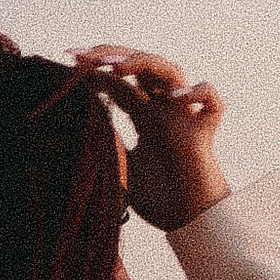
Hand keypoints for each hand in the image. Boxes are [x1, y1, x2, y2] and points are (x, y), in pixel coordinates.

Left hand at [73, 47, 230, 230]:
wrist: (187, 224)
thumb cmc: (157, 199)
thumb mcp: (117, 165)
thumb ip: (103, 141)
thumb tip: (74, 119)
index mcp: (142, 115)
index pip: (118, 80)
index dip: (94, 68)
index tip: (67, 61)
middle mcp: (162, 109)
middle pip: (141, 65)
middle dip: (112, 54)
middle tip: (83, 56)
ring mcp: (184, 117)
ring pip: (171, 71)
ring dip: (144, 62)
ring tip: (116, 66)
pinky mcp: (204, 132)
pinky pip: (211, 101)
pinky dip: (197, 92)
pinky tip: (175, 97)